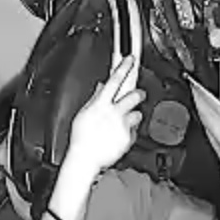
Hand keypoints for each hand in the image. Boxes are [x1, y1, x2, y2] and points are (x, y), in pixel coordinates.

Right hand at [65, 56, 144, 176]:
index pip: (114, 80)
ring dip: (133, 115)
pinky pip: (134, 131)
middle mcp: (114, 113)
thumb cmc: (81, 139)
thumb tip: (101, 87)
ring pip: (137, 113)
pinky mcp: (128, 138)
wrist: (85, 160)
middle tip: (138, 93)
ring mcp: (123, 126)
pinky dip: (129, 131)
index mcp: (100, 104)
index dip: (123, 67)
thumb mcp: (83, 114)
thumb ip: (94, 99)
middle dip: (139, 92)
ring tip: (123, 122)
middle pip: (133, 95)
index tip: (130, 59)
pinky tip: (119, 135)